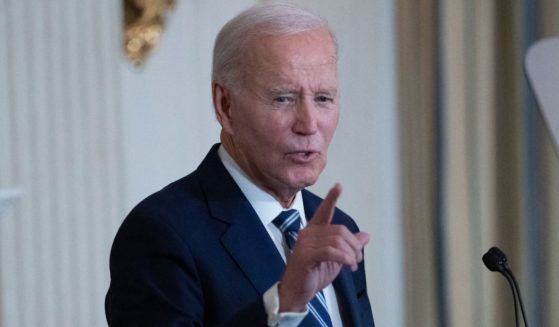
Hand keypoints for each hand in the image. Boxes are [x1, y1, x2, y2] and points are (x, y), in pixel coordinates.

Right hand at [277, 184, 368, 311]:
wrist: (296, 292)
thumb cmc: (313, 275)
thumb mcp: (336, 260)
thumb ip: (348, 246)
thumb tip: (365, 236)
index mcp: (314, 231)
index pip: (324, 211)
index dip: (331, 199)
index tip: (338, 186)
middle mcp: (308, 233)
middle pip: (340, 230)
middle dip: (354, 245)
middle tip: (357, 259)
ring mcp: (305, 243)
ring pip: (337, 241)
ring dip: (351, 254)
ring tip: (352, 265)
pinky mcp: (305, 255)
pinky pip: (331, 251)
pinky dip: (344, 258)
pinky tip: (348, 265)